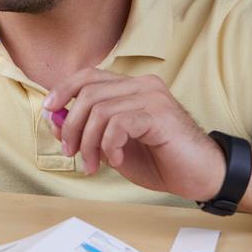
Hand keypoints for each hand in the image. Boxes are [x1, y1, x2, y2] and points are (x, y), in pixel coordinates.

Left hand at [42, 69, 225, 200]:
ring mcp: (152, 97)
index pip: (88, 75)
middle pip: (88, 93)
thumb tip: (54, 119)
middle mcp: (142, 85)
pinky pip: (118, 124)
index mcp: (131, 87)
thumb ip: (87, 130)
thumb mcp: (113, 146)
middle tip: (72, 153)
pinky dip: (109, 145)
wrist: (202, 176)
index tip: (49, 111)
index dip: (63, 90)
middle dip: (71, 125)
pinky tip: (118, 160)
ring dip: (88, 142)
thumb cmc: (160, 161)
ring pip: (99, 110)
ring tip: (93, 164)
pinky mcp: (159, 115)